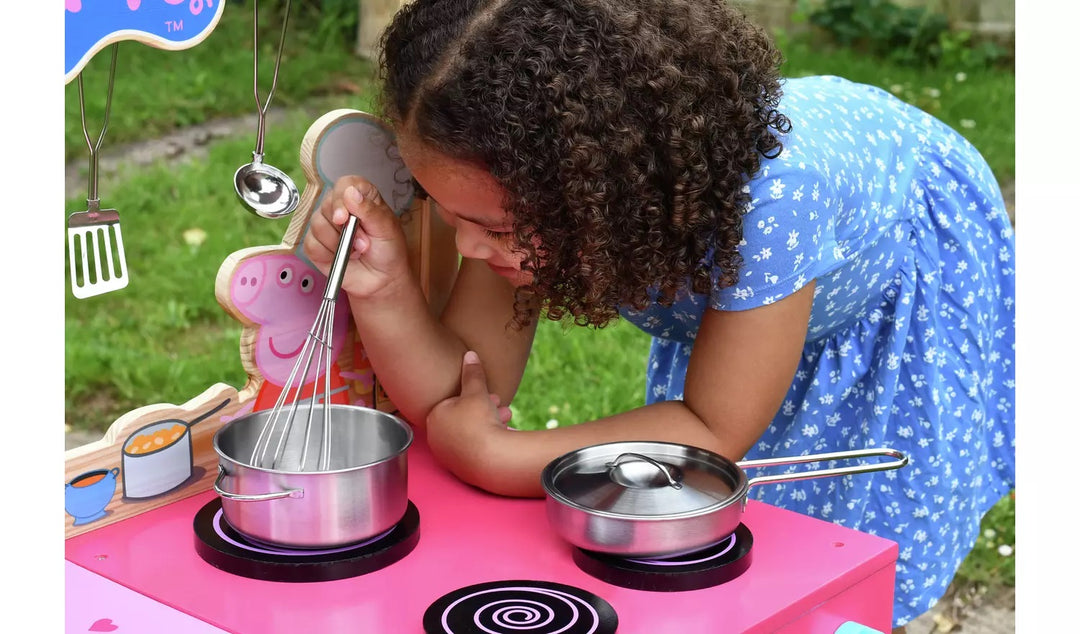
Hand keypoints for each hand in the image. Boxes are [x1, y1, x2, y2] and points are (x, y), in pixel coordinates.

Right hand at [302, 175, 410, 298]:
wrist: (382, 279)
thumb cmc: (388, 251)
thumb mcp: (387, 229)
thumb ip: (369, 210)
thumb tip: (350, 193)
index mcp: (361, 197)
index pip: (345, 184)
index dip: (341, 198)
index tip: (344, 216)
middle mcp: (341, 207)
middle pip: (327, 205)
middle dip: (344, 229)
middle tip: (363, 242)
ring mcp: (327, 225)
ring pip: (317, 225)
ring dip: (338, 243)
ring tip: (356, 251)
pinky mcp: (317, 244)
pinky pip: (311, 244)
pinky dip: (328, 254)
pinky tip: (342, 257)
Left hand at [426, 351, 513, 484]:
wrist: (490, 458)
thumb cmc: (478, 422)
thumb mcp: (476, 391)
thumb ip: (472, 372)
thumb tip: (470, 355)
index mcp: (433, 416)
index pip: (452, 400)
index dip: (473, 395)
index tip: (487, 393)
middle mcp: (435, 438)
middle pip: (461, 417)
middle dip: (483, 408)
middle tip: (498, 404)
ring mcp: (447, 455)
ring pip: (469, 433)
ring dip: (488, 422)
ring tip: (505, 419)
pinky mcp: (460, 468)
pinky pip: (473, 448)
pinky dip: (486, 440)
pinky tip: (500, 436)